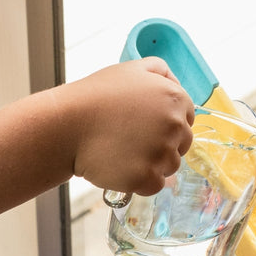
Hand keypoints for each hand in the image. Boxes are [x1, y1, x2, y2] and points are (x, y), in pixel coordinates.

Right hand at [66, 58, 193, 195]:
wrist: (68, 126)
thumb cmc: (95, 97)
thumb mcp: (131, 70)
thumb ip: (160, 71)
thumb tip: (176, 83)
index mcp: (175, 99)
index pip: (187, 119)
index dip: (166, 124)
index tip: (145, 127)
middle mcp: (175, 126)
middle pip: (181, 145)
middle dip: (161, 145)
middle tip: (132, 141)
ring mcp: (161, 154)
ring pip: (169, 167)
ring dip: (151, 164)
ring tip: (124, 154)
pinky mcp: (146, 178)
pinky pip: (154, 186)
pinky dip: (140, 182)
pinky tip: (121, 168)